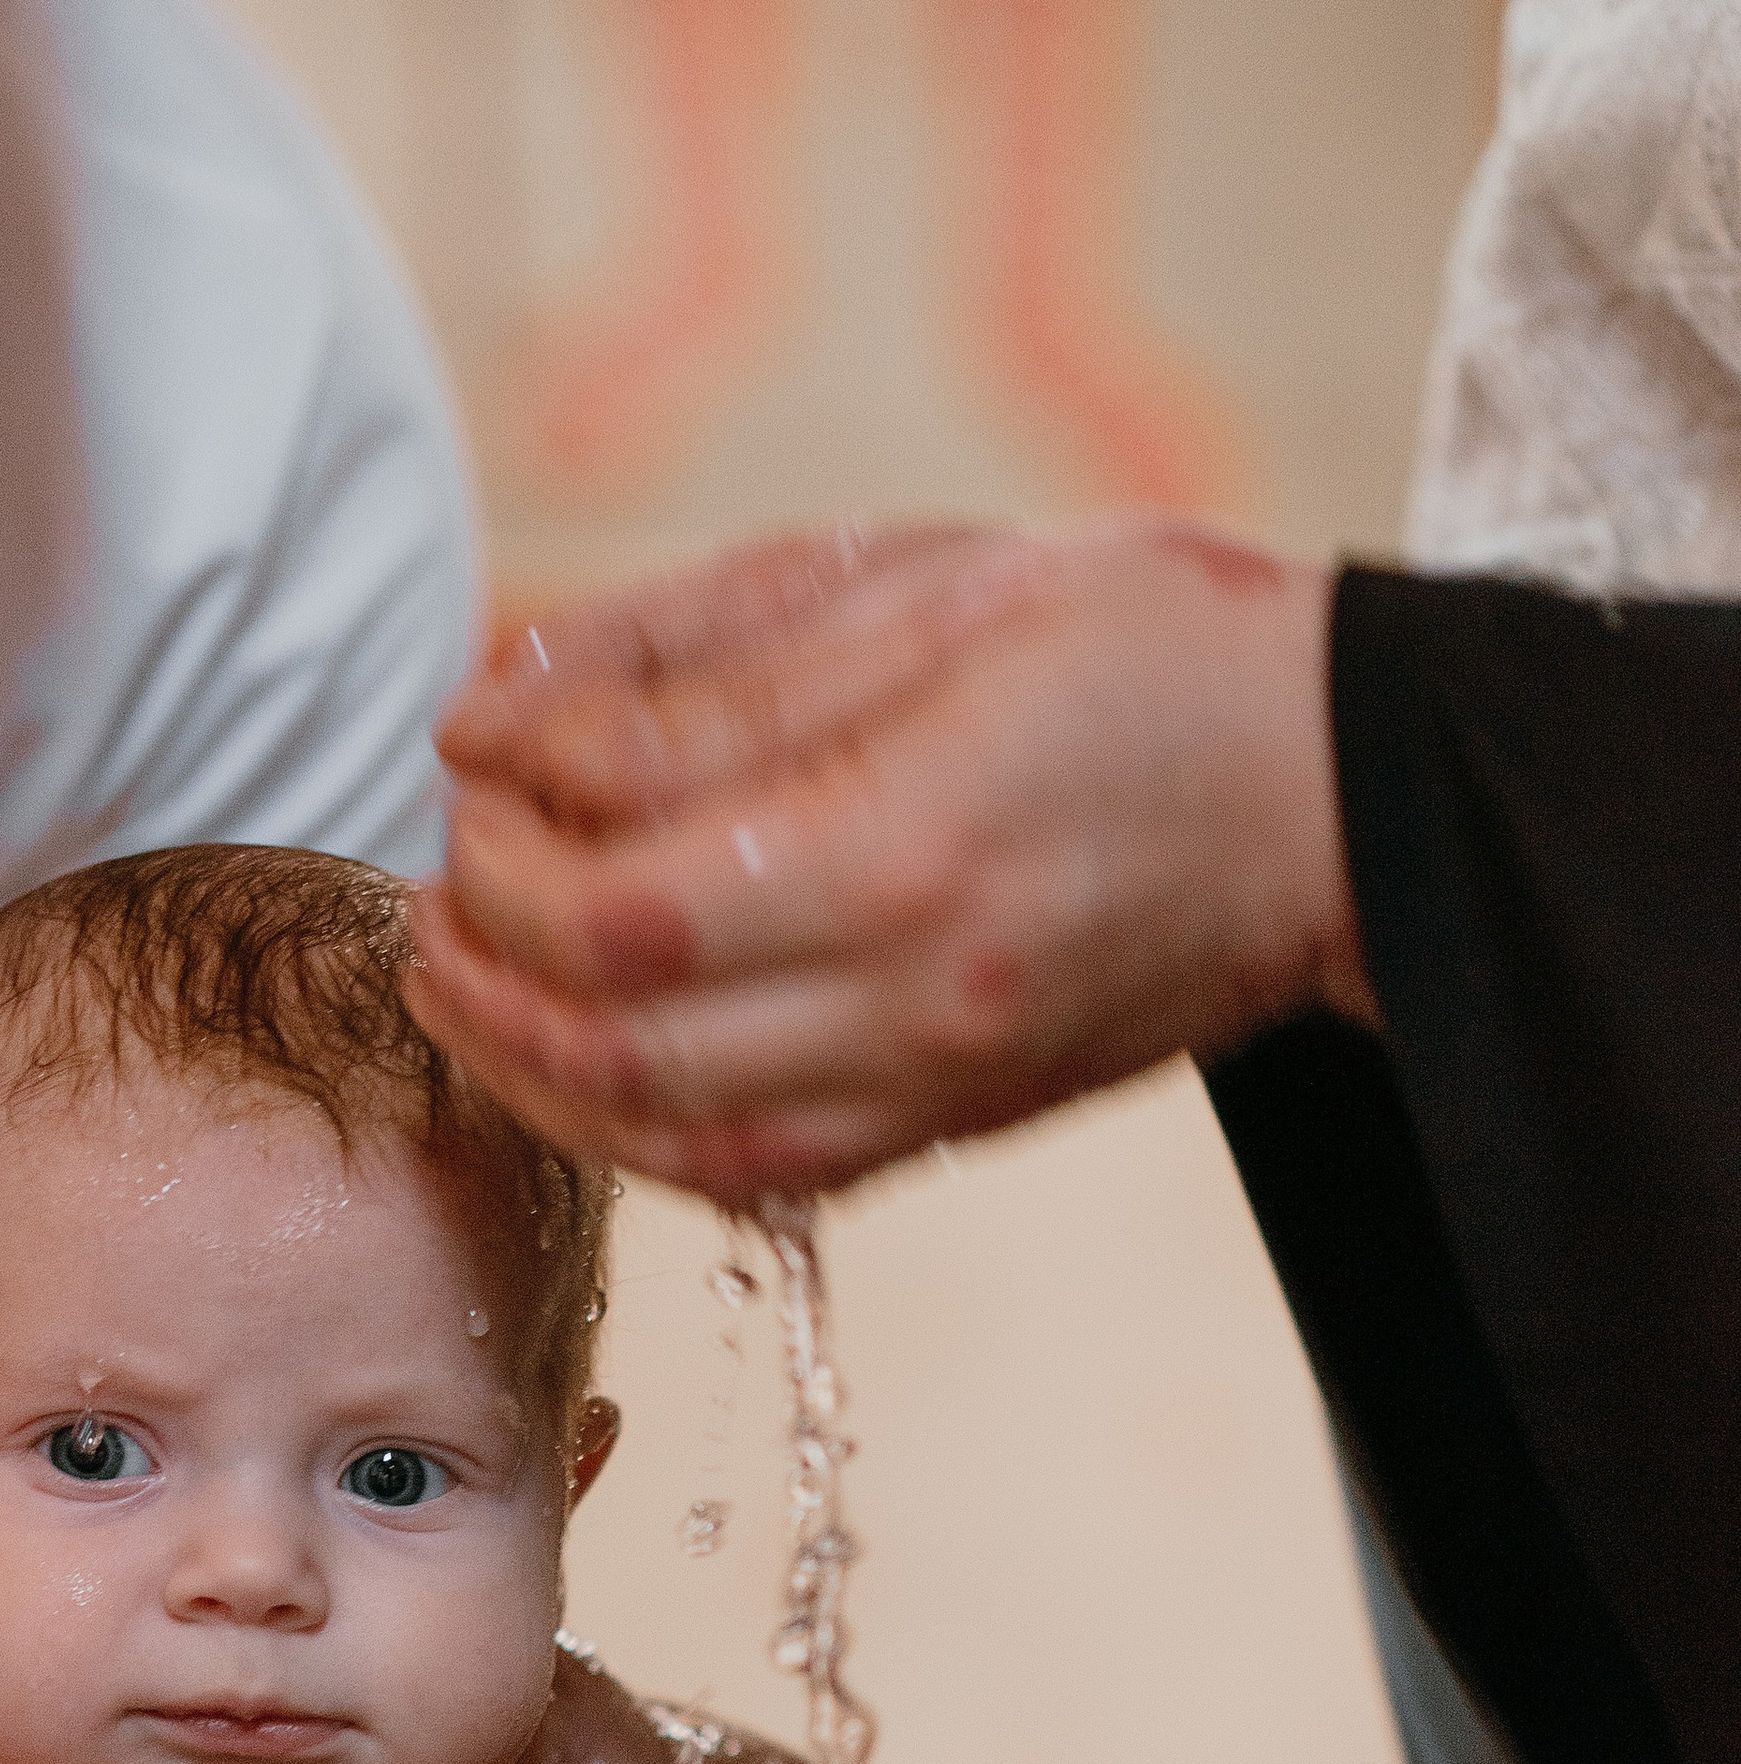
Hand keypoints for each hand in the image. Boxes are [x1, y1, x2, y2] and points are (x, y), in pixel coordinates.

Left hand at [407, 516, 1371, 1199]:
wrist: (1329, 793)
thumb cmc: (1138, 647)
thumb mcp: (916, 590)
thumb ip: (691, 668)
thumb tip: (488, 720)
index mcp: (907, 847)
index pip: (623, 911)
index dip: (501, 863)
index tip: (466, 783)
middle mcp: (916, 1001)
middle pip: (616, 1049)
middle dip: (483, 977)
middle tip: (434, 891)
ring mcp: (932, 1088)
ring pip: (660, 1142)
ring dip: (526, 1072)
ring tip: (466, 975)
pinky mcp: (942, 1130)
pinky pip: (741, 1173)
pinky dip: (624, 1125)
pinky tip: (576, 1047)